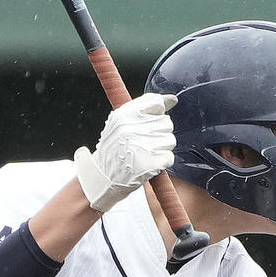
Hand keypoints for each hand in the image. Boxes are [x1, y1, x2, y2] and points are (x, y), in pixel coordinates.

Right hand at [74, 93, 176, 214]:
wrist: (102, 178)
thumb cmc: (114, 149)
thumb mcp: (121, 123)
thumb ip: (146, 107)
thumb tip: (173, 99)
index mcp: (124, 115)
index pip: (156, 102)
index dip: (157, 112)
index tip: (151, 121)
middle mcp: (132, 129)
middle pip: (166, 122)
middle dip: (159, 132)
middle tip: (143, 143)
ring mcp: (142, 147)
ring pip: (170, 140)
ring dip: (161, 148)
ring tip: (145, 153)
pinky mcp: (150, 164)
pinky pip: (169, 157)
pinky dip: (162, 162)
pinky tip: (148, 163)